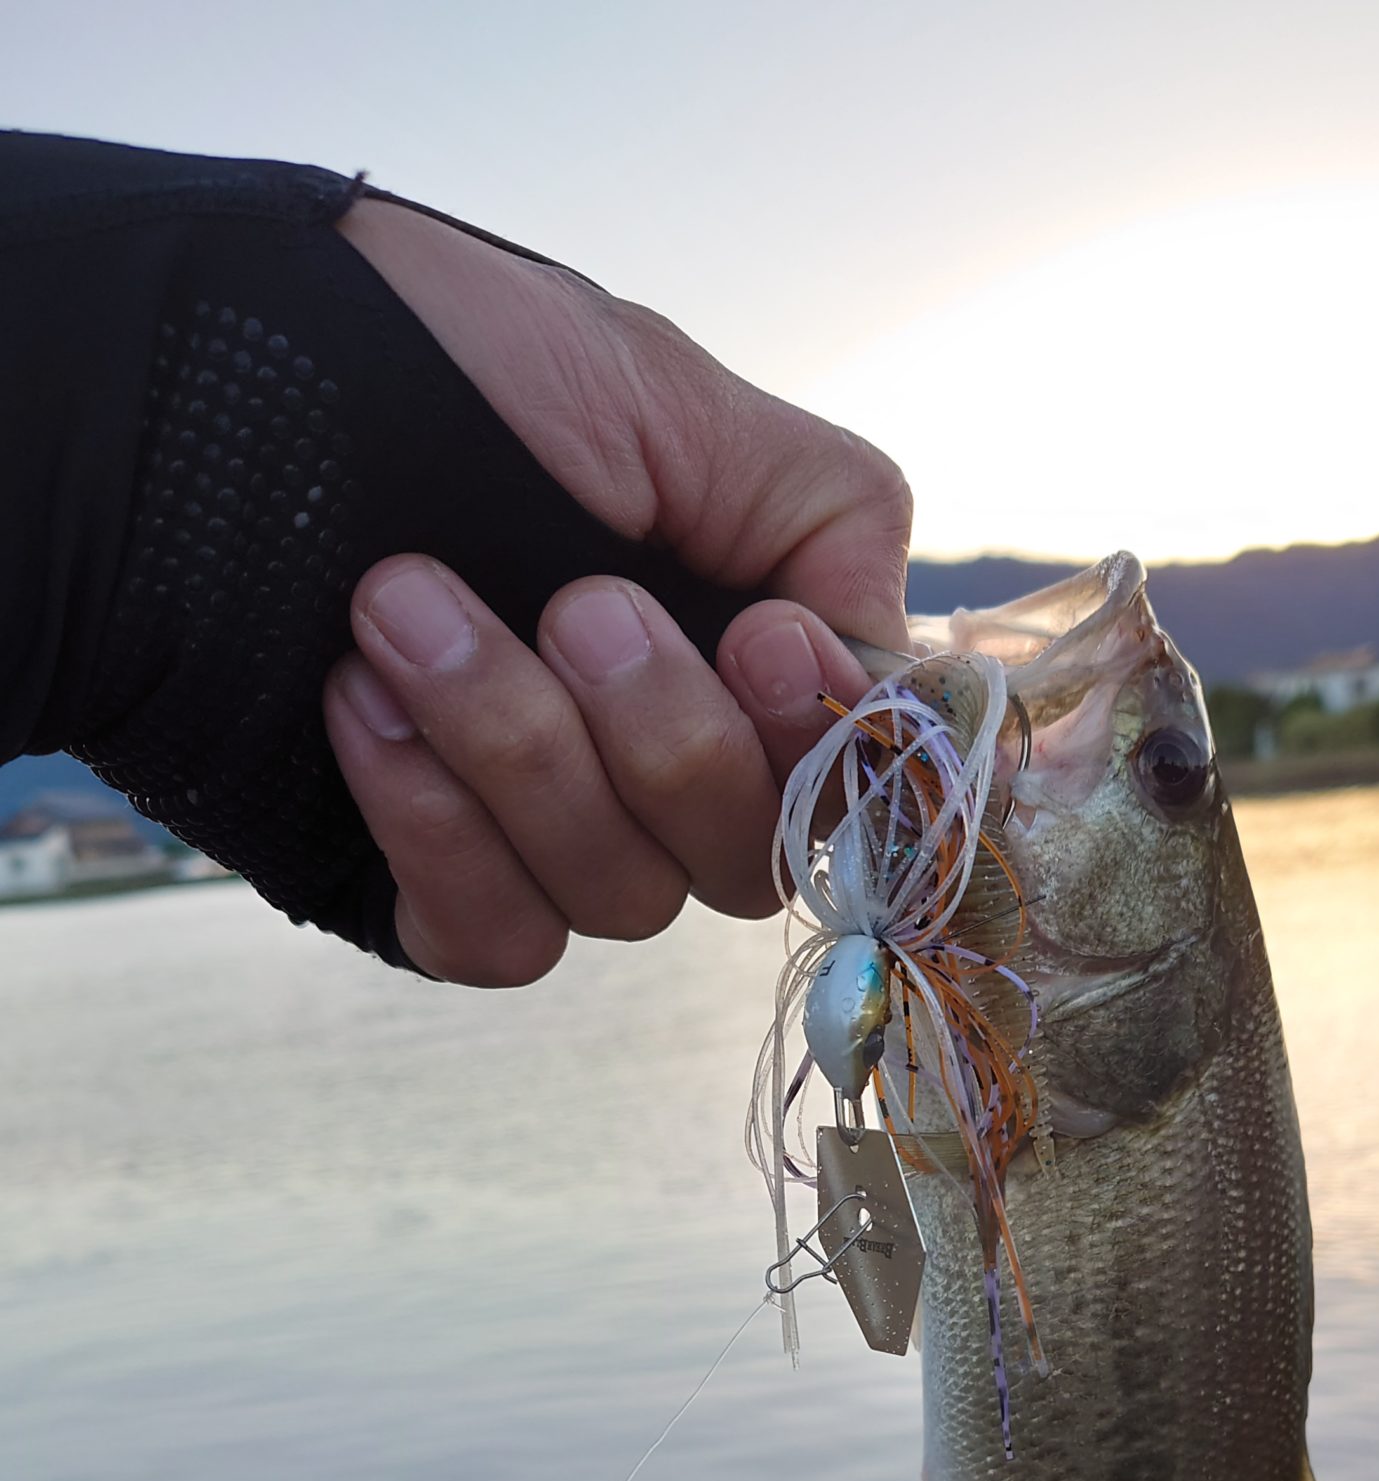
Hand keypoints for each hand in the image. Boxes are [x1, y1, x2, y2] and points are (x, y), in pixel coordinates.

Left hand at [321, 197, 911, 983]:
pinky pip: (501, 939)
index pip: (854, 781)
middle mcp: (657, 764)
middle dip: (665, 737)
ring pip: (619, 900)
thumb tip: (887, 669)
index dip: (825, 741)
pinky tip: (359, 700)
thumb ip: (830, 520)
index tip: (760, 636)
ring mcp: (549, 835)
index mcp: (736, 652)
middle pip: (746, 863)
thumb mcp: (670, 394)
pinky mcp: (436, 891)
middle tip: (569, 598)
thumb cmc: (439, 365)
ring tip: (403, 600)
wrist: (212, 388)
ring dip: (517, 744)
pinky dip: (439, 824)